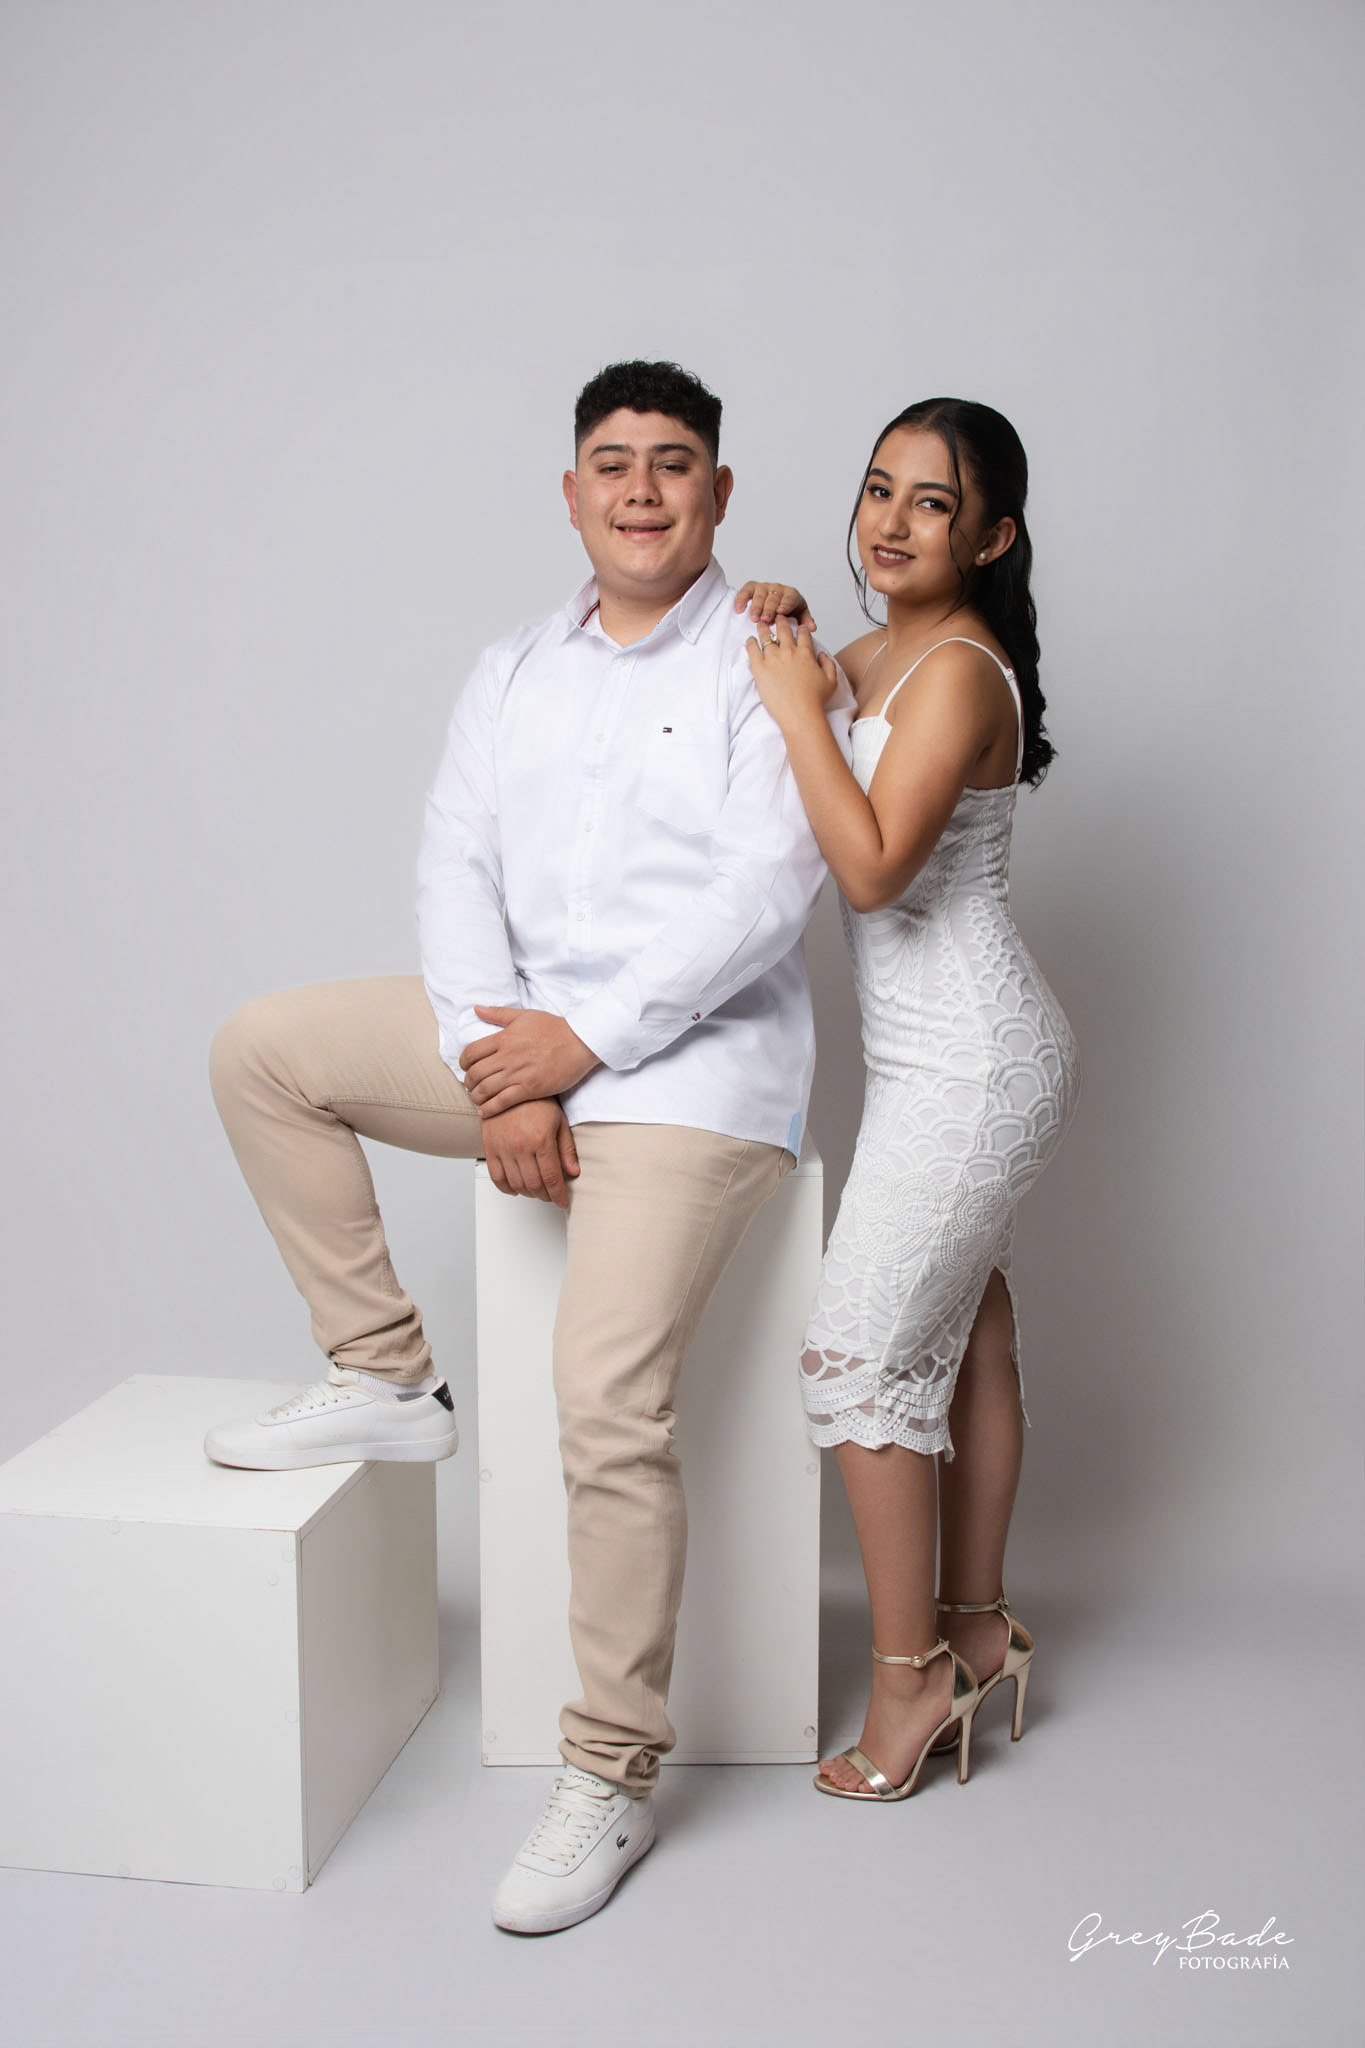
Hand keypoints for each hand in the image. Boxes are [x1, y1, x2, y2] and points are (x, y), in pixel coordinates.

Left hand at [461, 1006, 600, 1115]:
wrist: (580, 1042)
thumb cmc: (555, 1028)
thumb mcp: (524, 1015)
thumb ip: (498, 1013)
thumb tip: (476, 1008)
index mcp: (504, 1038)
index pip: (471, 1052)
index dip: (463, 1063)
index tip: (465, 1068)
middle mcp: (507, 1056)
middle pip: (475, 1073)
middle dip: (468, 1082)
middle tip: (470, 1085)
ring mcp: (518, 1074)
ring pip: (485, 1089)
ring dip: (476, 1096)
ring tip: (477, 1098)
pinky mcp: (530, 1089)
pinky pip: (502, 1102)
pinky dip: (489, 1109)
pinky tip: (484, 1112)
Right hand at [481, 1099, 580, 1207]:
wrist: (509, 1086)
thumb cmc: (536, 1102)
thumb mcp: (559, 1121)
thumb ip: (566, 1148)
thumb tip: (573, 1172)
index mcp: (541, 1140)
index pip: (551, 1178)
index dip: (558, 1195)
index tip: (562, 1202)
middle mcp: (521, 1146)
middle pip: (534, 1185)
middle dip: (545, 1196)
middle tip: (551, 1196)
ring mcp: (504, 1148)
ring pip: (516, 1184)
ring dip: (528, 1193)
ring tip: (536, 1191)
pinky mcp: (490, 1147)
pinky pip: (496, 1177)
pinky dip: (507, 1188)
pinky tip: (516, 1188)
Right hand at [733, 580, 815, 629]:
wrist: (778, 602)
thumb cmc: (789, 611)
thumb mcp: (799, 616)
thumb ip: (805, 621)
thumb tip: (811, 628)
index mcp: (791, 595)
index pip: (790, 598)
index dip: (785, 604)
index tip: (782, 612)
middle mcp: (778, 589)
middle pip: (773, 598)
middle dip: (769, 609)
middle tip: (766, 619)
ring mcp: (765, 588)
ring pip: (759, 595)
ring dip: (756, 607)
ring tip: (754, 618)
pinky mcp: (753, 588)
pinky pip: (746, 591)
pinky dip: (741, 599)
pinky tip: (738, 609)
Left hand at [745, 614, 839, 726]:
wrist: (800, 714)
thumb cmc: (815, 701)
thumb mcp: (831, 681)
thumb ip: (828, 664)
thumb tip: (822, 654)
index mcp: (806, 653)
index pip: (802, 633)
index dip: (800, 628)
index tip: (796, 626)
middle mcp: (789, 652)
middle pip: (783, 629)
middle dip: (780, 620)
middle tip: (777, 616)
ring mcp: (773, 659)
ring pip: (766, 636)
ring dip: (764, 628)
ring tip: (761, 623)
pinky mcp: (760, 669)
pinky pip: (752, 649)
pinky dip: (751, 642)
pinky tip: (750, 640)